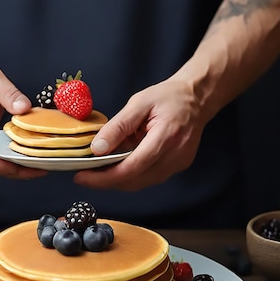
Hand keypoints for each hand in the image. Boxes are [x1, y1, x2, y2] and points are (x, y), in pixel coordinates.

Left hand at [73, 76, 206, 190]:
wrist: (196, 98)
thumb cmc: (169, 97)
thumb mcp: (139, 103)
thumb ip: (118, 126)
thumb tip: (97, 149)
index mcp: (166, 137)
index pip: (132, 167)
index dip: (104, 177)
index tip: (82, 177)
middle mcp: (175, 156)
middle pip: (135, 180)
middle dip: (105, 181)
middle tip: (83, 176)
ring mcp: (178, 164)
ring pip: (140, 183)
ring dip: (116, 180)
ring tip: (96, 171)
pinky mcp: (177, 167)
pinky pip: (148, 177)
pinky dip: (130, 175)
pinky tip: (116, 166)